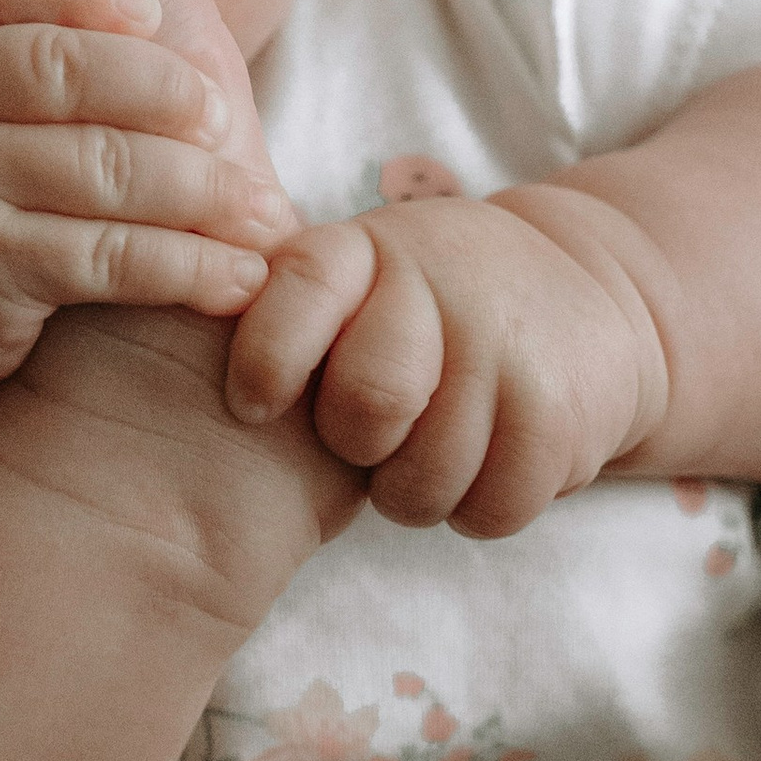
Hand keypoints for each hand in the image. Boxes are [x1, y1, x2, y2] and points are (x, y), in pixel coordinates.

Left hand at [223, 189, 666, 533]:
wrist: (590, 298)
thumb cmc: (429, 306)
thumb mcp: (358, 276)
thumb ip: (280, 306)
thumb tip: (169, 369)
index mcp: (367, 251)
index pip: (306, 286)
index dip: (268, 355)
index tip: (252, 405)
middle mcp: (442, 284)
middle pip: (370, 403)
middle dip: (357, 446)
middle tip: (373, 435)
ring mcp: (509, 348)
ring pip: (424, 481)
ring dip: (414, 490)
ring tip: (428, 447)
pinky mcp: (564, 416)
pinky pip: (488, 510)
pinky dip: (476, 508)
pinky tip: (483, 461)